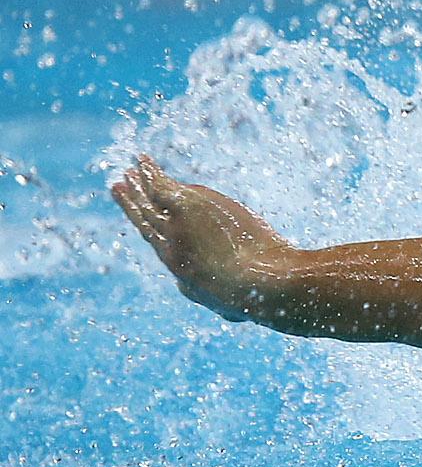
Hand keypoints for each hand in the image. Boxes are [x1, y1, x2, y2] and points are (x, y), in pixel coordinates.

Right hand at [110, 157, 297, 321]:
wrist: (256, 281)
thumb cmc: (251, 298)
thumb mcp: (228, 305)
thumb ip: (213, 297)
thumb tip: (209, 299)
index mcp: (179, 267)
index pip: (159, 241)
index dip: (147, 226)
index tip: (139, 217)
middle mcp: (170, 245)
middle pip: (147, 218)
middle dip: (133, 201)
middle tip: (120, 186)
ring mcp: (177, 225)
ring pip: (153, 199)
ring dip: (142, 182)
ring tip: (134, 168)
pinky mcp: (186, 207)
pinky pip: (162, 186)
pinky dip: (151, 173)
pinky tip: (143, 161)